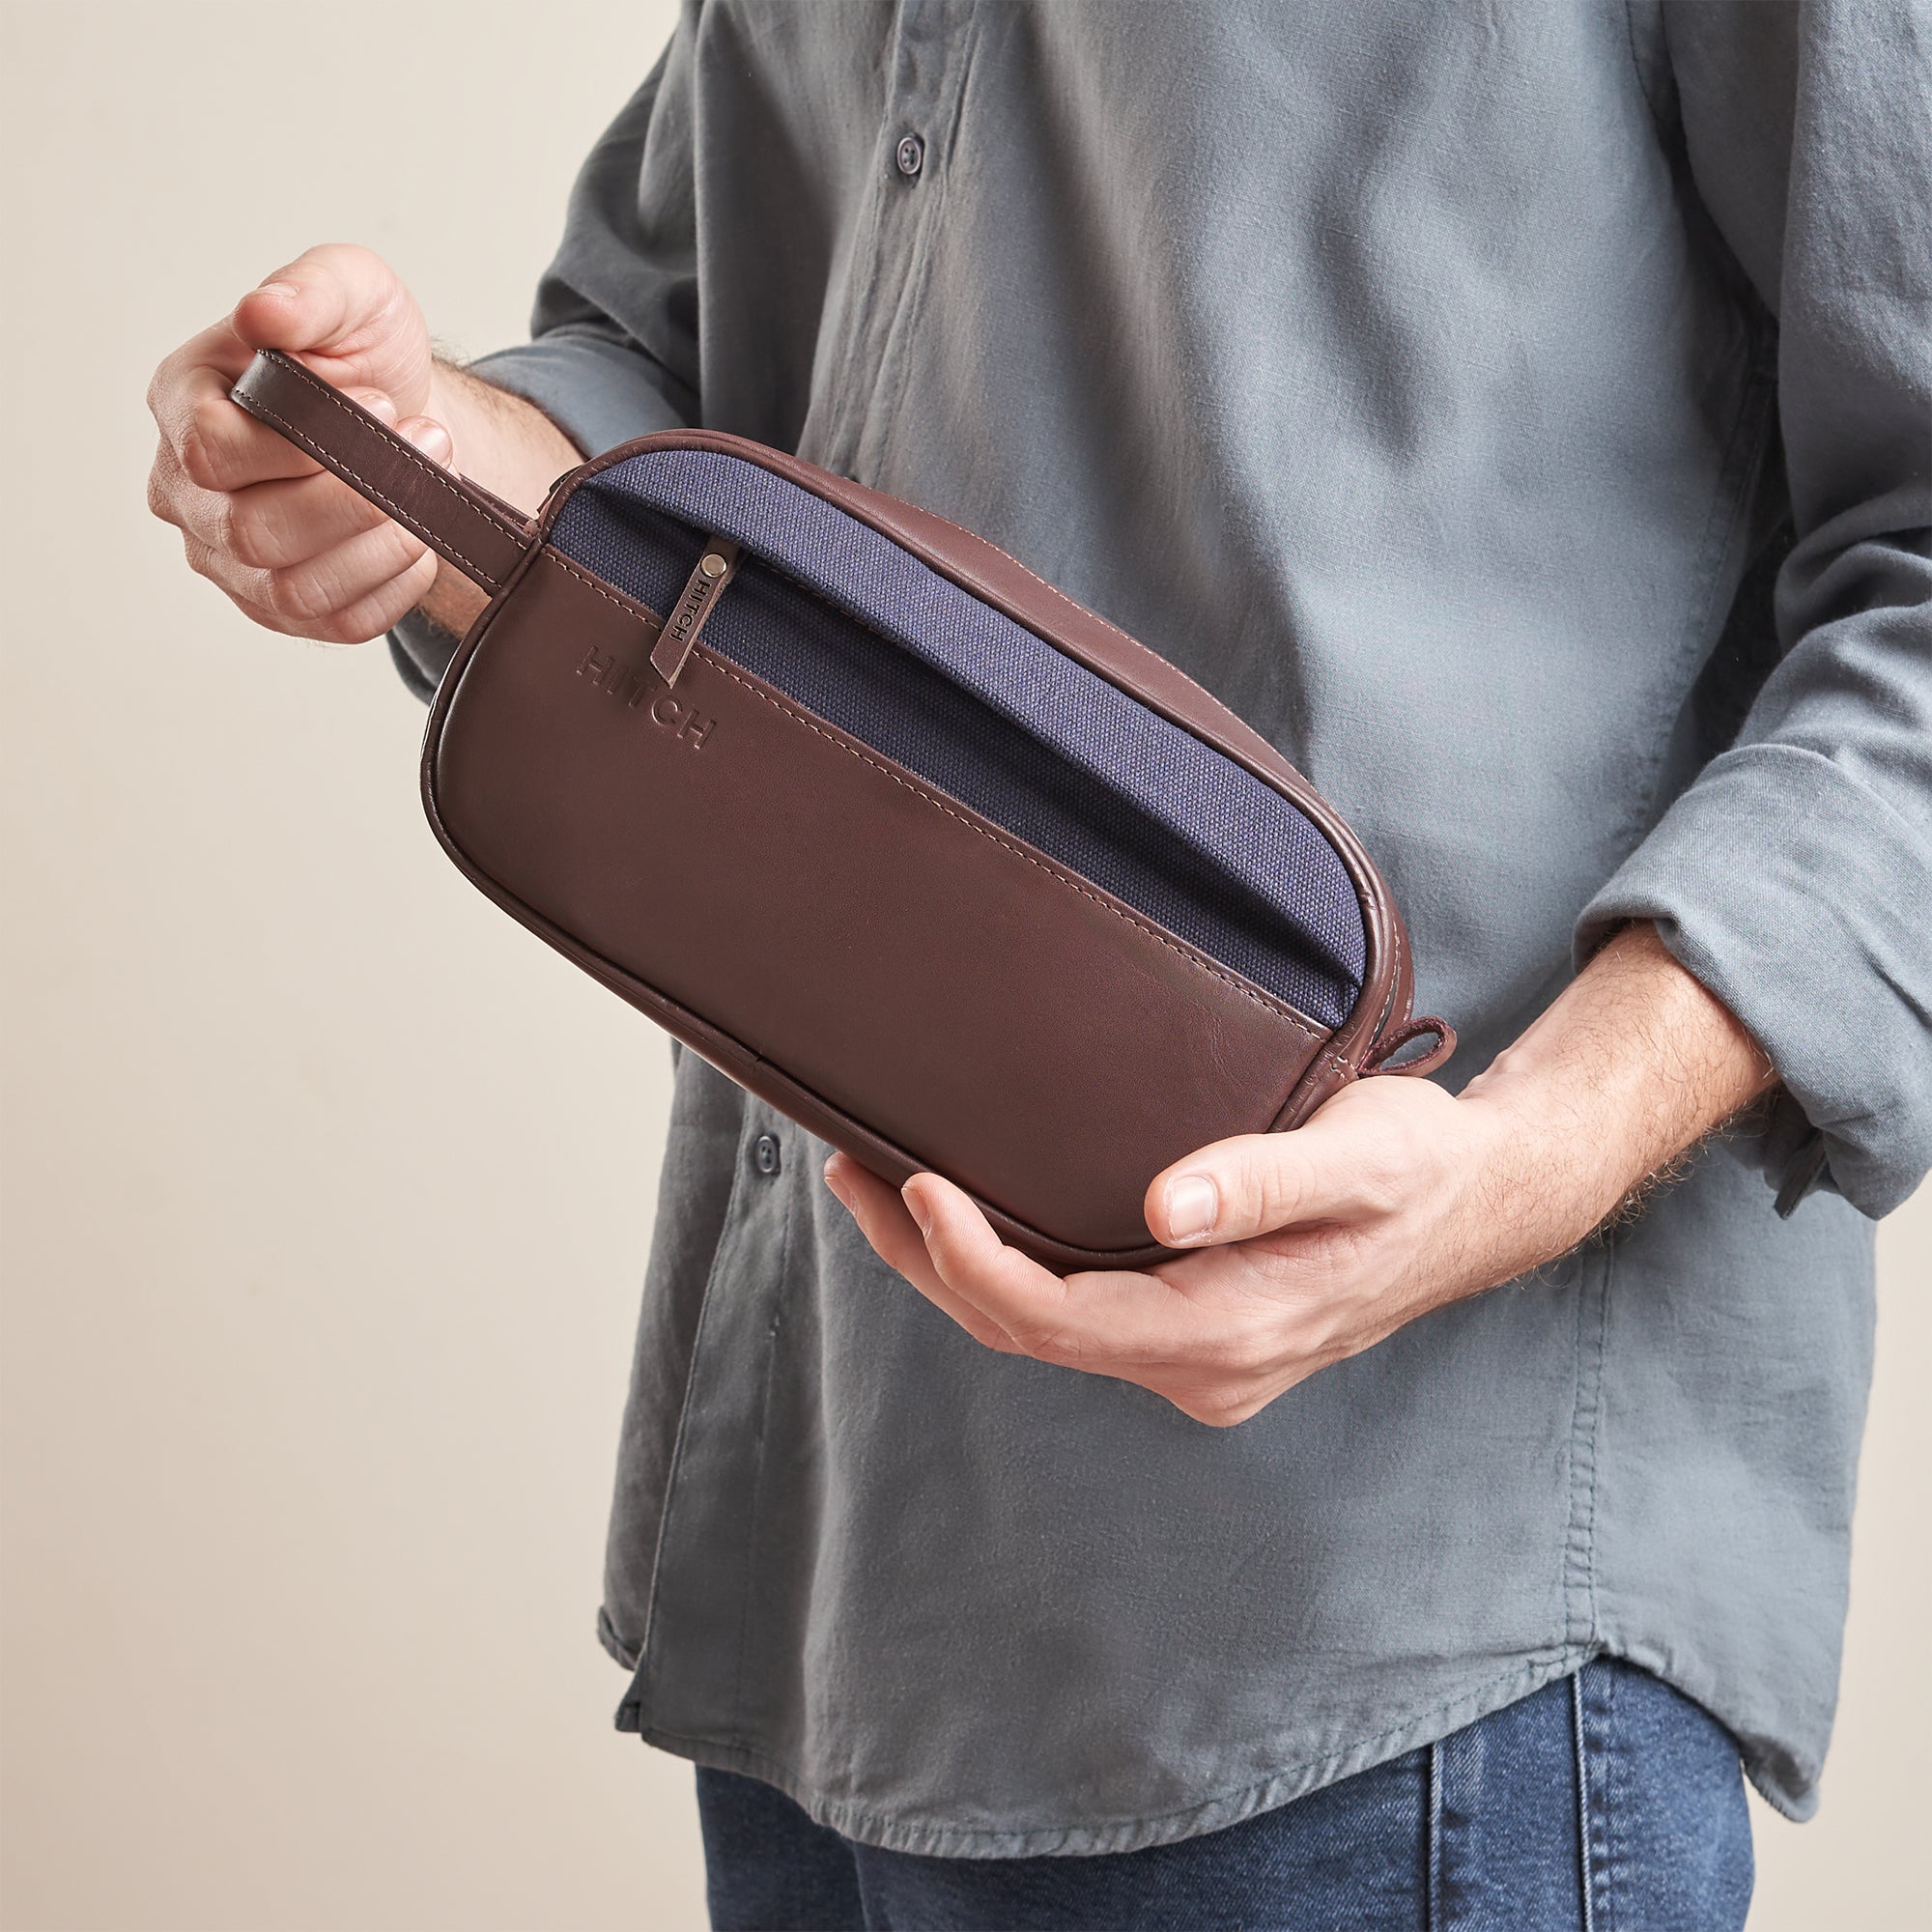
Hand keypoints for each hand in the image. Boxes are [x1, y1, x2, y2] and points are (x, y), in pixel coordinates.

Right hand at [146, 243, 449, 642]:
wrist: (403, 417)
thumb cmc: (362, 355)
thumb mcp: (352, 292)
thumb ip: (313, 291)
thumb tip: (266, 310)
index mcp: (183, 403)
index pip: (213, 451)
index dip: (304, 444)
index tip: (383, 409)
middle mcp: (187, 490)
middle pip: (253, 532)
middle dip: (359, 499)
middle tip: (430, 452)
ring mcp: (228, 558)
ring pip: (294, 590)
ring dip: (382, 548)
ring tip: (432, 495)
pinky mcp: (279, 606)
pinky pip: (336, 623)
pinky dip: (392, 589)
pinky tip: (421, 544)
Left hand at [824, 924, 1775, 1424]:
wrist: (1484, 1203)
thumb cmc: (1420, 1167)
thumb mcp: (1355, 1158)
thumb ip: (1259, 1183)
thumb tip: (1164, 1209)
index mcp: (1229, 1334)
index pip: (1058, 1319)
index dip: (971, 1261)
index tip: (914, 1183)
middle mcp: (1201, 1369)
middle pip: (1026, 1331)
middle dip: (928, 1260)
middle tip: (853, 1172)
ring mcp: (1195, 1360)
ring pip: (1044, 1329)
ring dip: (955, 1265)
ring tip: (880, 1184)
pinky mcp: (1192, 1333)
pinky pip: (1076, 1316)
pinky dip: (1008, 1268)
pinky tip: (970, 1213)